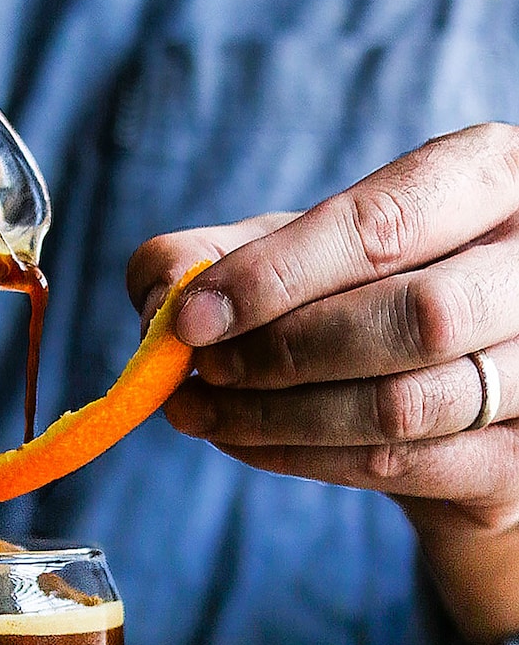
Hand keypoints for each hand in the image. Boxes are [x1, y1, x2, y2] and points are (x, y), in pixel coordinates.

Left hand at [127, 123, 518, 644]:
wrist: (449, 397)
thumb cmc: (364, 298)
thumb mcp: (294, 254)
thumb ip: (215, 254)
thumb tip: (161, 291)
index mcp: (489, 178)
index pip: (385, 223)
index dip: (276, 275)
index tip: (190, 320)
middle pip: (413, 319)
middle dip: (282, 355)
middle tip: (198, 374)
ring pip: (406, 406)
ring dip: (282, 419)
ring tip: (206, 414)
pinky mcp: (518, 458)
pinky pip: (405, 466)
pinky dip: (307, 460)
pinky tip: (248, 444)